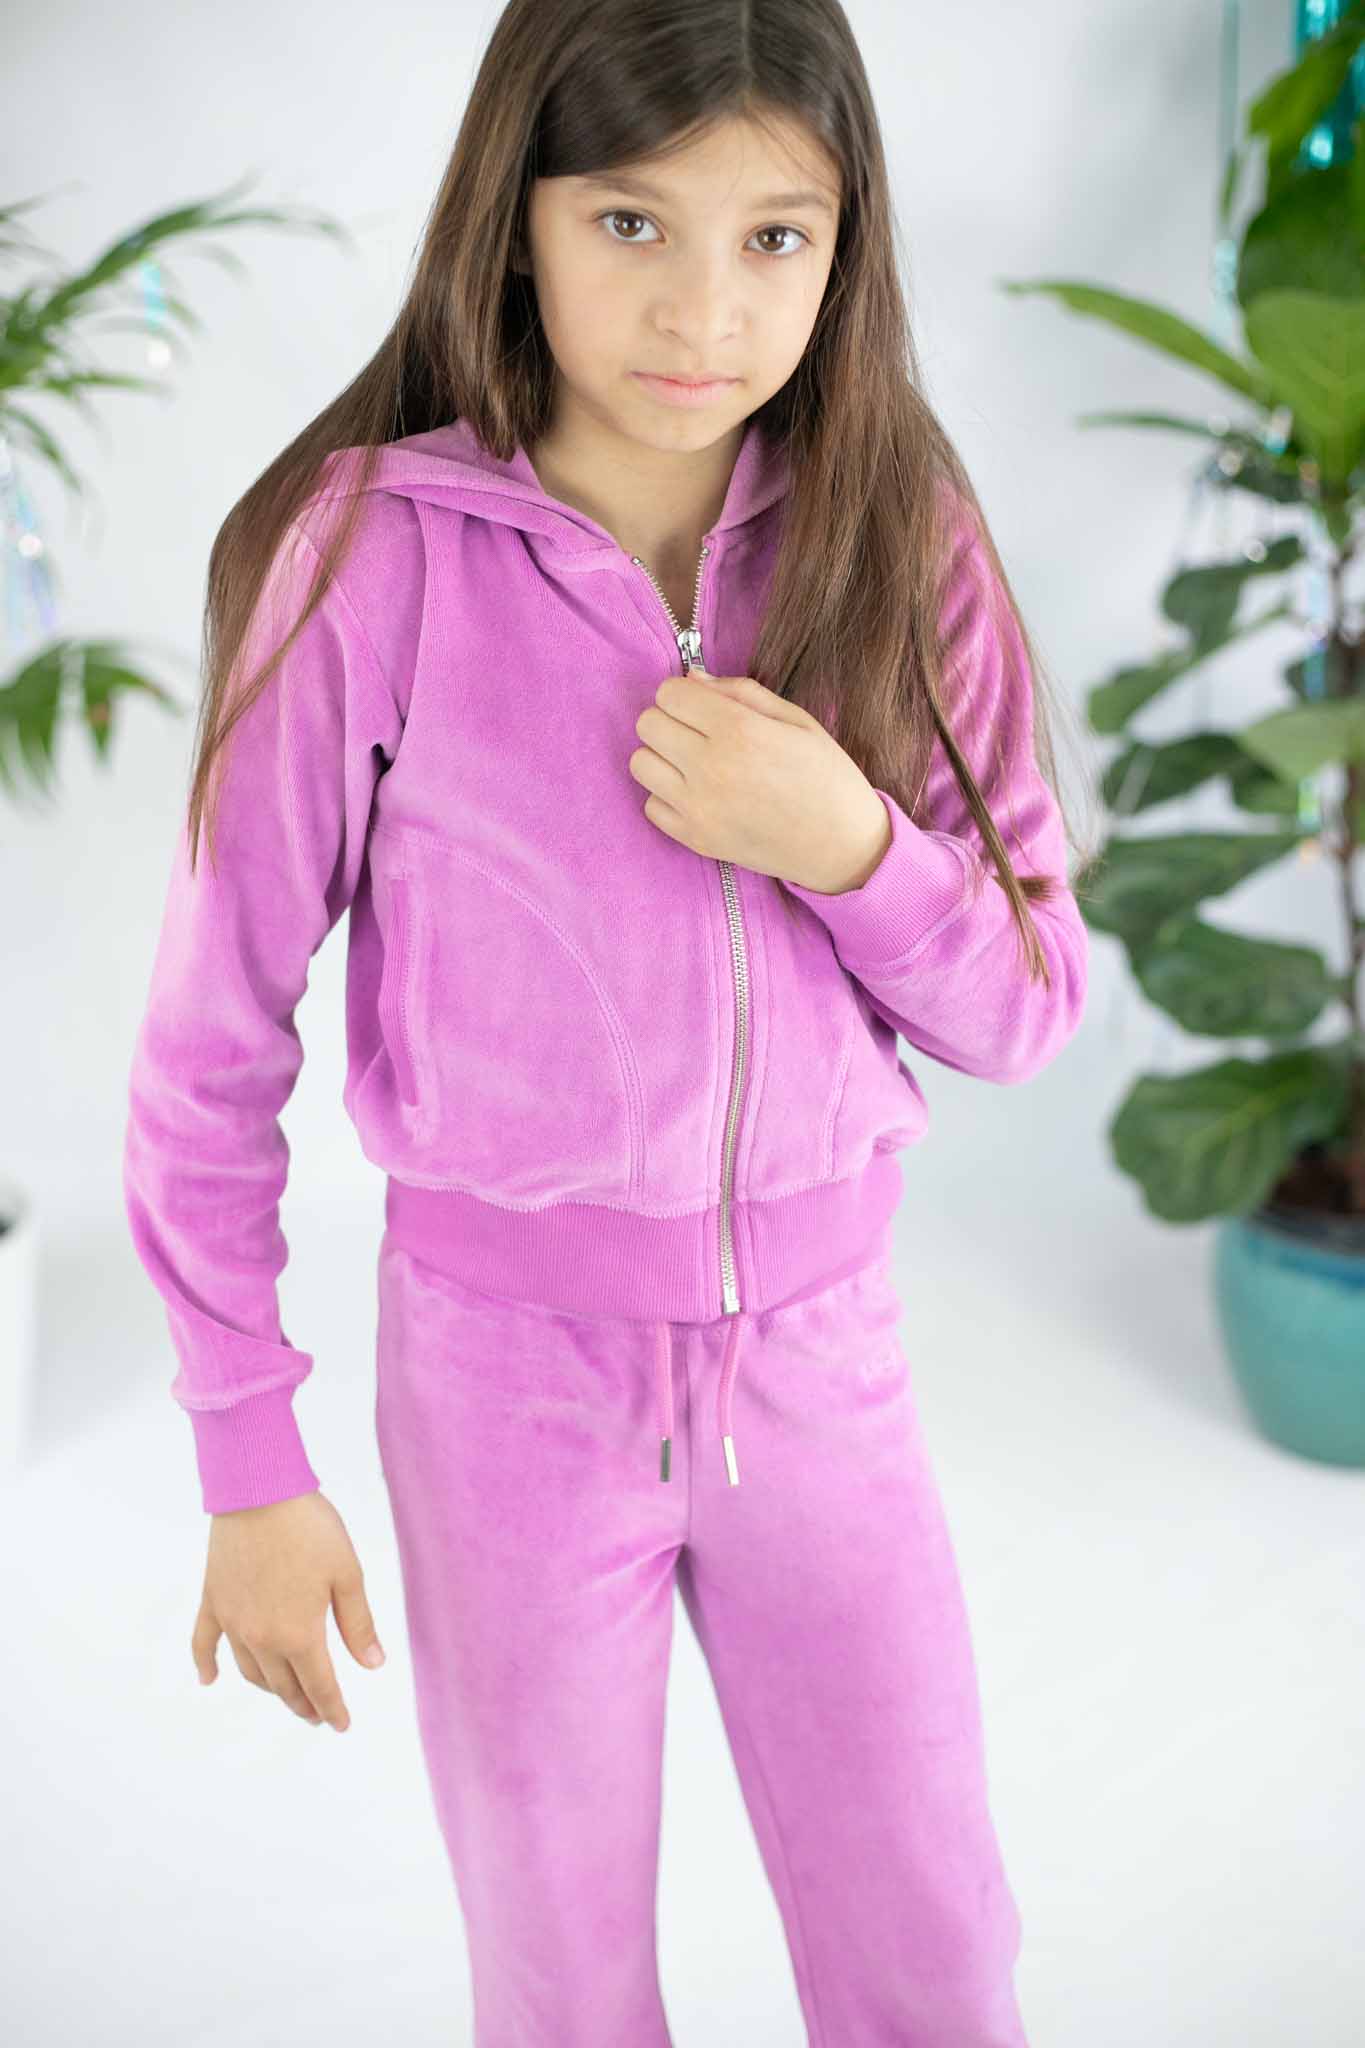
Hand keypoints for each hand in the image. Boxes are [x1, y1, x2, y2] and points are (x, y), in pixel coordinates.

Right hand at [192, 1491, 385, 1732]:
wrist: (259, 1491)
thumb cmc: (310, 1528)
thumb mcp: (347, 1574)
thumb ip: (358, 1624)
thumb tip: (373, 1665)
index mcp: (299, 1634)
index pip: (319, 1686)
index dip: (333, 1709)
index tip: (341, 1725)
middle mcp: (261, 1638)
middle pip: (284, 1685)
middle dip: (304, 1704)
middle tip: (319, 1714)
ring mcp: (233, 1622)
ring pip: (251, 1671)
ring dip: (270, 1688)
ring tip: (286, 1695)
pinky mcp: (213, 1601)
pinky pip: (203, 1642)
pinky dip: (205, 1665)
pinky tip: (208, 1680)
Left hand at [628, 669, 891, 892]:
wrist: (842, 846)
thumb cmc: (826, 776)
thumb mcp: (796, 719)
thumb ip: (740, 692)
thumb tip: (690, 678)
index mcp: (739, 730)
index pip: (668, 693)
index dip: (685, 694)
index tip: (704, 707)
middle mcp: (711, 767)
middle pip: (647, 724)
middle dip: (669, 720)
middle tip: (700, 733)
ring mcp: (698, 807)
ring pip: (640, 763)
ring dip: (662, 757)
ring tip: (695, 763)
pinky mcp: (694, 839)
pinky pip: (650, 805)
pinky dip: (667, 796)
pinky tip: (699, 794)